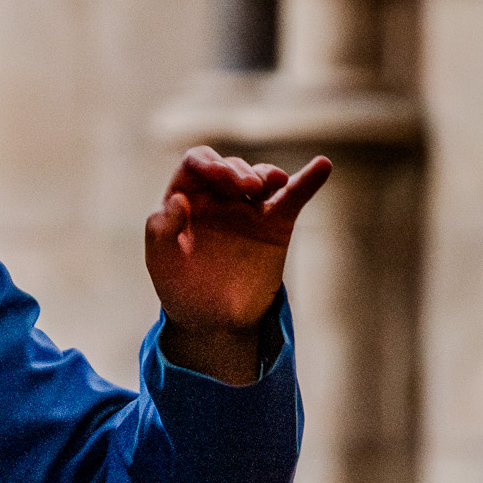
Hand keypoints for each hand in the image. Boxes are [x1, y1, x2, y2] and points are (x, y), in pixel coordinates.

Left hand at [145, 146, 331, 383]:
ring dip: (265, 174)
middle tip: (248, 190)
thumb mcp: (160, 261)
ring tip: (265, 189)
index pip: (197, 162)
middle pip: (231, 166)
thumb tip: (179, 198)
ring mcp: (248, 209)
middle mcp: (217, 198)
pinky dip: (308, 180)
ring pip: (260, 176)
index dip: (210, 163)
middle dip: (239, 171)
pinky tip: (322, 166)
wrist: (212, 319)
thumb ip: (162, 229)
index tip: (222, 177)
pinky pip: (293, 196)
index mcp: (186, 198)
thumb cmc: (179, 287)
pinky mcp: (275, 224)